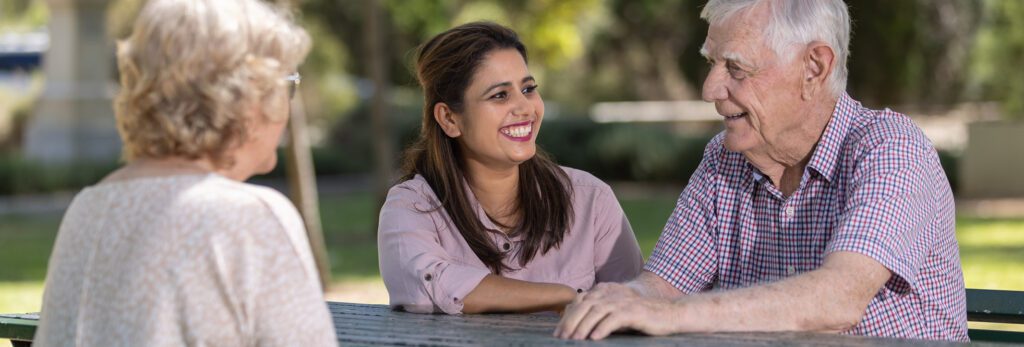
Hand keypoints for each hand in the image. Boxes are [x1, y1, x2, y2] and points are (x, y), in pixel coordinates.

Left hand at [553, 282, 680, 339]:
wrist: (668, 314)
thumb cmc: (640, 318)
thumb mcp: (615, 315)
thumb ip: (598, 317)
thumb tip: (576, 329)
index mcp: (605, 293)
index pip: (579, 303)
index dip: (566, 317)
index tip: (557, 333)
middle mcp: (611, 295)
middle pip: (584, 307)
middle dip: (570, 323)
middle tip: (561, 338)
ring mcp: (622, 302)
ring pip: (596, 312)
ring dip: (583, 327)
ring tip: (574, 340)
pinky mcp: (633, 311)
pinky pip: (614, 319)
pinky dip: (602, 328)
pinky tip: (594, 339)